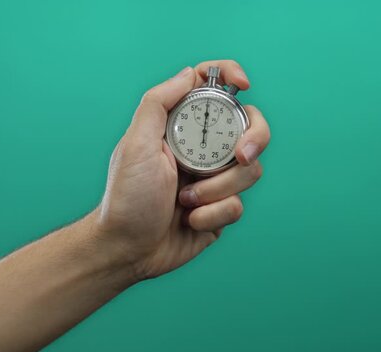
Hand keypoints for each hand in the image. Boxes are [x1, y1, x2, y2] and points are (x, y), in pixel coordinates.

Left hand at [94, 60, 269, 280]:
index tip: (243, 84)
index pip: (214, 89)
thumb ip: (158, 103)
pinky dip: (213, 214)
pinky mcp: (221, 209)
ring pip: (250, 171)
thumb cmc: (126, 198)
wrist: (128, 249)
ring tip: (186, 200)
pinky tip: (190, 220)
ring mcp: (215, 179)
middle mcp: (203, 149)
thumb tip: (187, 74)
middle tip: (241, 156)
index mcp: (182, 127)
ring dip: (217, 189)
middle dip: (254, 140)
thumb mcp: (135, 144)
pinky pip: (238, 205)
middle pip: (250, 128)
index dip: (232, 76)